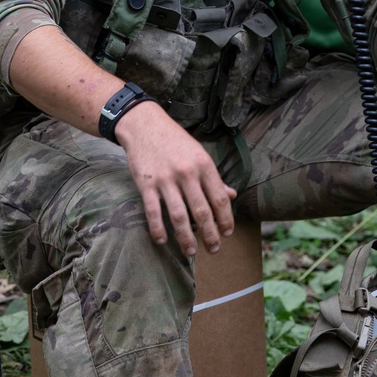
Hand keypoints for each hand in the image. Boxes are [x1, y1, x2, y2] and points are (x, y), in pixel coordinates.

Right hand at [115, 101, 236, 257]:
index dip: (226, 218)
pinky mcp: (146, 184)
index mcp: (203, 165)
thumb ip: (214, 178)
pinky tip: (162, 241)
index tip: (227, 232)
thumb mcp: (199, 153)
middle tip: (214, 249)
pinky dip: (158, 229)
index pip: (219, 198)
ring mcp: (165, 180)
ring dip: (186, 238)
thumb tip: (231, 196)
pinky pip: (153, 212)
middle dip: (210, 234)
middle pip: (202, 211)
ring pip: (179, 216)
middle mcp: (187, 173)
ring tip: (191, 252)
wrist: (144, 124)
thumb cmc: (175, 140)